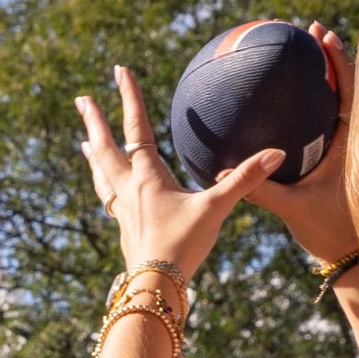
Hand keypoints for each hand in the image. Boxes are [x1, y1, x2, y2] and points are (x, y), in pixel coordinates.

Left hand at [76, 65, 281, 285]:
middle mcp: (129, 190)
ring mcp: (123, 210)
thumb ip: (244, 180)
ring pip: (102, 174)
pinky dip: (104, 184)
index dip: (128, 97)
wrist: (155, 286)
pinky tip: (107, 188)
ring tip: (84, 141)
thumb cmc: (183, 247)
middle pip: (106, 148)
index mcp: (147, 178)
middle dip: (94, 121)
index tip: (119, 70)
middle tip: (82, 100)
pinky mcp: (124, 228)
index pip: (136, 129)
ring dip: (93, 153)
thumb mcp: (216, 209)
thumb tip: (276, 153)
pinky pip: (108, 197)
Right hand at [235, 23, 358, 266]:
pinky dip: (320, 104)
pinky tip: (293, 101)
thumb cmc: (329, 234)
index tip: (321, 32)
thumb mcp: (293, 209)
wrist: (354, 259)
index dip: (339, 58)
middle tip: (310, 31)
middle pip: (352, 85)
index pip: (351, 89)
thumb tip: (217, 173)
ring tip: (307, 52)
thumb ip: (259, 189)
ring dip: (330, 76)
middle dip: (332, 55)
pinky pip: (334, 123)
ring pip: (346, 102)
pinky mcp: (347, 161)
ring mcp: (354, 149)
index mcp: (355, 143)